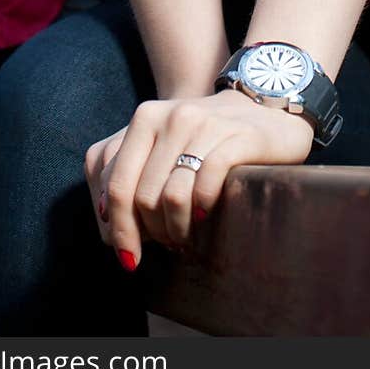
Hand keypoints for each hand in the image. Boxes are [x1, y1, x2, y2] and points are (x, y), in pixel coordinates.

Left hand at [84, 88, 313, 267]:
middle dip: (151, 233)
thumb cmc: (204, 141)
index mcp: (145, 118)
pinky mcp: (237, 138)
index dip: (119, 229)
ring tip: (184, 236)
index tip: (128, 257)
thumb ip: (129, 174)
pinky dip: (201, 210)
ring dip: (176, 228)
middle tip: (166, 244)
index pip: (116, 184)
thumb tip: (107, 221)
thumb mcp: (161, 146)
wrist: (263, 111)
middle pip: (143, 196)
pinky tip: (204, 215)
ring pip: (172, 196)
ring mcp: (205, 124)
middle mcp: (171, 116)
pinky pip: (205, 186)